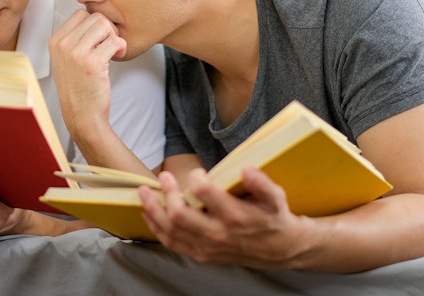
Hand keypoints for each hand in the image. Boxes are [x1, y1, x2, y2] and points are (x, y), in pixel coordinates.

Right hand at [48, 9, 123, 137]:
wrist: (82, 115)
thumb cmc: (78, 87)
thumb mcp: (66, 59)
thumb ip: (74, 38)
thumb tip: (94, 17)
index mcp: (55, 41)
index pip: (80, 13)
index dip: (94, 23)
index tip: (98, 39)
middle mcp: (62, 45)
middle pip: (95, 17)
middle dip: (107, 29)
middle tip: (108, 45)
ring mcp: (76, 53)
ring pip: (105, 25)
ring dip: (114, 37)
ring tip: (113, 51)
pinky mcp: (93, 63)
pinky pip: (115, 41)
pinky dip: (121, 47)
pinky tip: (118, 56)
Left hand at [139, 167, 305, 267]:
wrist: (280, 249)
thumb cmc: (274, 217)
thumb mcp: (275, 196)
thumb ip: (261, 182)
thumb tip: (246, 168)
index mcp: (235, 215)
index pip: (203, 193)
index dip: (195, 178)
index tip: (197, 172)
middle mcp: (218, 234)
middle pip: (179, 214)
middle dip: (167, 192)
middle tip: (163, 176)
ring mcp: (207, 247)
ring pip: (171, 230)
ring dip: (154, 210)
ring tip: (144, 193)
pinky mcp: (201, 255)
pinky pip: (173, 243)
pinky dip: (157, 228)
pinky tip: (149, 214)